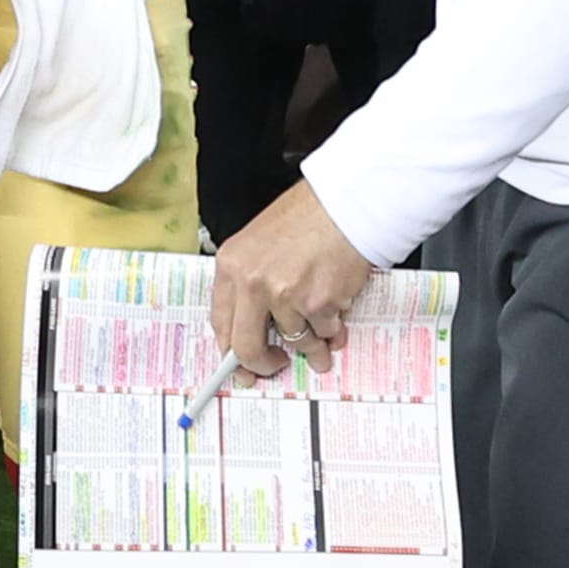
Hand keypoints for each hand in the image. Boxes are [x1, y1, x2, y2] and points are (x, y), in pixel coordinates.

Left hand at [211, 179, 374, 377]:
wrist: (348, 202)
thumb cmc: (310, 214)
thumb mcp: (260, 240)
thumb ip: (251, 280)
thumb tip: (252, 321)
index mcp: (232, 264)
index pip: (220, 323)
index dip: (230, 350)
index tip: (238, 363)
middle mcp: (254, 282)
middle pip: (247, 347)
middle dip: (263, 364)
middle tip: (274, 365)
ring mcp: (286, 296)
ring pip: (295, 341)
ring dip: (310, 346)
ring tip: (321, 343)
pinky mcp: (319, 304)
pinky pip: (324, 331)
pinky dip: (332, 332)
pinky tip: (336, 322)